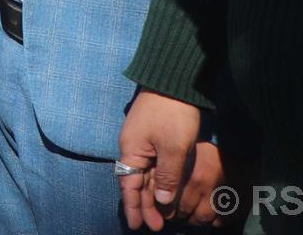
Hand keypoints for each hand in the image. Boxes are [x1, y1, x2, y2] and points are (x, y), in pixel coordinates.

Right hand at [118, 91, 220, 229]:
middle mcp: (134, 149)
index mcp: (132, 151)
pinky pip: (154, 166)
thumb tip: (161, 199)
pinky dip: (158, 181)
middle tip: (155, 227)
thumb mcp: (173, 147)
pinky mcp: (155, 137)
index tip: (138, 226)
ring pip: (145, 175)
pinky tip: (165, 191)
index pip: (128, 185)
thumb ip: (167, 176)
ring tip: (161, 215)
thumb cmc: (172, 114)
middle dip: (144, 206)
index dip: (134, 207)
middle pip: (136, 183)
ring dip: (152, 196)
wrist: (174, 82)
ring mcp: (144, 142)